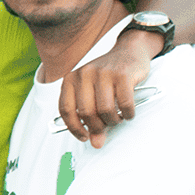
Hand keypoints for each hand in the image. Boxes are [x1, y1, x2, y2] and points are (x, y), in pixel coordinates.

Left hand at [58, 30, 155, 147]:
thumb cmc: (107, 77)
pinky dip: (127, 114)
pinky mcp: (123, 74)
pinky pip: (124, 104)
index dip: (74, 128)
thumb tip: (96, 143)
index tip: (84, 137)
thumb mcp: (93, 94)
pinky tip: (128, 113)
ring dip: (113, 121)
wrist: (129, 52)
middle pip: (86, 113)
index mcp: (71, 79)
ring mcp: (103, 73)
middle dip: (97, 127)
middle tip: (105, 127)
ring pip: (105, 110)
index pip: (66, 110)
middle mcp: (84, 74)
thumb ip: (90, 117)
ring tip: (117, 118)